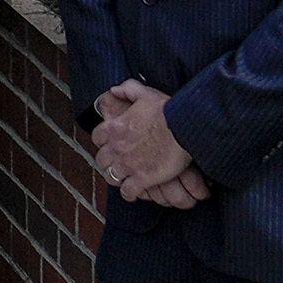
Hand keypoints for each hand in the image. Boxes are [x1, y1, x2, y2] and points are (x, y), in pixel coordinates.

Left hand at [88, 81, 199, 207]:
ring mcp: (128, 165)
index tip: (111, 144)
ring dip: (117, 178)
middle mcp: (116, 147)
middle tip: (117, 163)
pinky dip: (129, 193)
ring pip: (111, 177)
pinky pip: (128, 192)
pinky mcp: (142, 178)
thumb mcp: (145, 93)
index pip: (97, 138)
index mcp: (115, 127)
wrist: (184, 128)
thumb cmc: (167, 110)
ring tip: (124, 178)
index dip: (103, 142)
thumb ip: (127, 89)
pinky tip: (134, 192)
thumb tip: (113, 90)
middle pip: (101, 160)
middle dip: (108, 162)